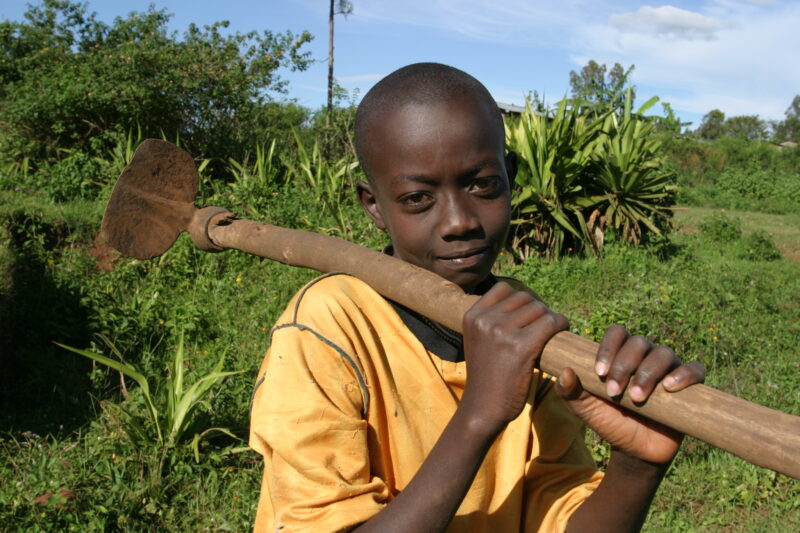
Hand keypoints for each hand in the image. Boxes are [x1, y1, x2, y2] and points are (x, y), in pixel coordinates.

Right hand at [460, 282, 568, 436]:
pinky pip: (550, 323)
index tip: (528, 316)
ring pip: (538, 309)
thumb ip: (490, 321)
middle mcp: (485, 320)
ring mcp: (501, 332)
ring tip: (551, 332)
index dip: (521, 300)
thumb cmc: (485, 376)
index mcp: (472, 316)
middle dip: (538, 310)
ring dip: (550, 318)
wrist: (483, 407)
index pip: (504, 289)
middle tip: (544, 327)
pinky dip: (560, 324)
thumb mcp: (477, 341)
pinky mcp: (520, 347)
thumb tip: (521, 302)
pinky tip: (562, 331)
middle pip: (524, 298)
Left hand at [556, 325, 704, 463]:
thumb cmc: (609, 421)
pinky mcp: (690, 386)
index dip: (608, 348)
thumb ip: (569, 390)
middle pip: (639, 343)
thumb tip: (564, 371)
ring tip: (636, 397)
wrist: (635, 449)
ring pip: (664, 354)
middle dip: (624, 366)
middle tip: (614, 391)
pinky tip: (669, 388)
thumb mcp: (584, 408)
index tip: (599, 373)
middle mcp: (646, 355)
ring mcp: (669, 368)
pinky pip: (694, 370)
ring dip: (648, 373)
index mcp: (621, 353)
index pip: (617, 334)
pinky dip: (684, 375)